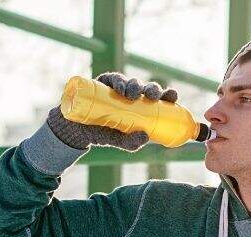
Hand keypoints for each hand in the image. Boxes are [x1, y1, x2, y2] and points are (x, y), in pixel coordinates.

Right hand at [47, 71, 178, 151]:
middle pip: (146, 88)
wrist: (78, 129)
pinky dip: (118, 82)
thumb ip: (131, 142)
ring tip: (132, 95)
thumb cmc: (103, 133)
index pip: (158, 99)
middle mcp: (132, 95)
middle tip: (153, 96)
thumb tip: (145, 137)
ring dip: (135, 86)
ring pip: (132, 83)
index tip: (173, 96)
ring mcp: (118, 87)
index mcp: (141, 106)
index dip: (167, 95)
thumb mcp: (119, 141)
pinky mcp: (104, 82)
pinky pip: (113, 79)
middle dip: (152, 89)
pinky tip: (120, 89)